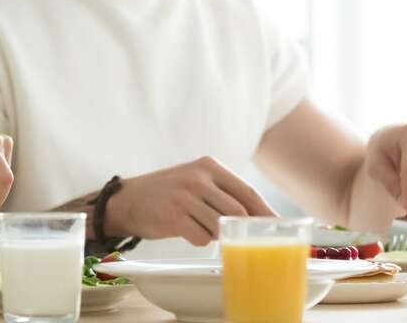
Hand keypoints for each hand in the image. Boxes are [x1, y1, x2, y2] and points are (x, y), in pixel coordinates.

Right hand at [106, 157, 275, 246]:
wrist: (128, 200)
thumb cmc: (168, 193)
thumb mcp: (195, 180)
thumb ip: (222, 192)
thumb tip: (258, 216)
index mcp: (209, 166)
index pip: (247, 192)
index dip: (265, 212)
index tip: (278, 226)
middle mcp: (199, 178)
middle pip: (238, 212)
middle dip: (242, 229)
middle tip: (243, 239)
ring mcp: (185, 196)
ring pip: (220, 226)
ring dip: (216, 234)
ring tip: (201, 227)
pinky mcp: (173, 216)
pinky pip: (200, 238)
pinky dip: (199, 240)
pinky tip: (186, 231)